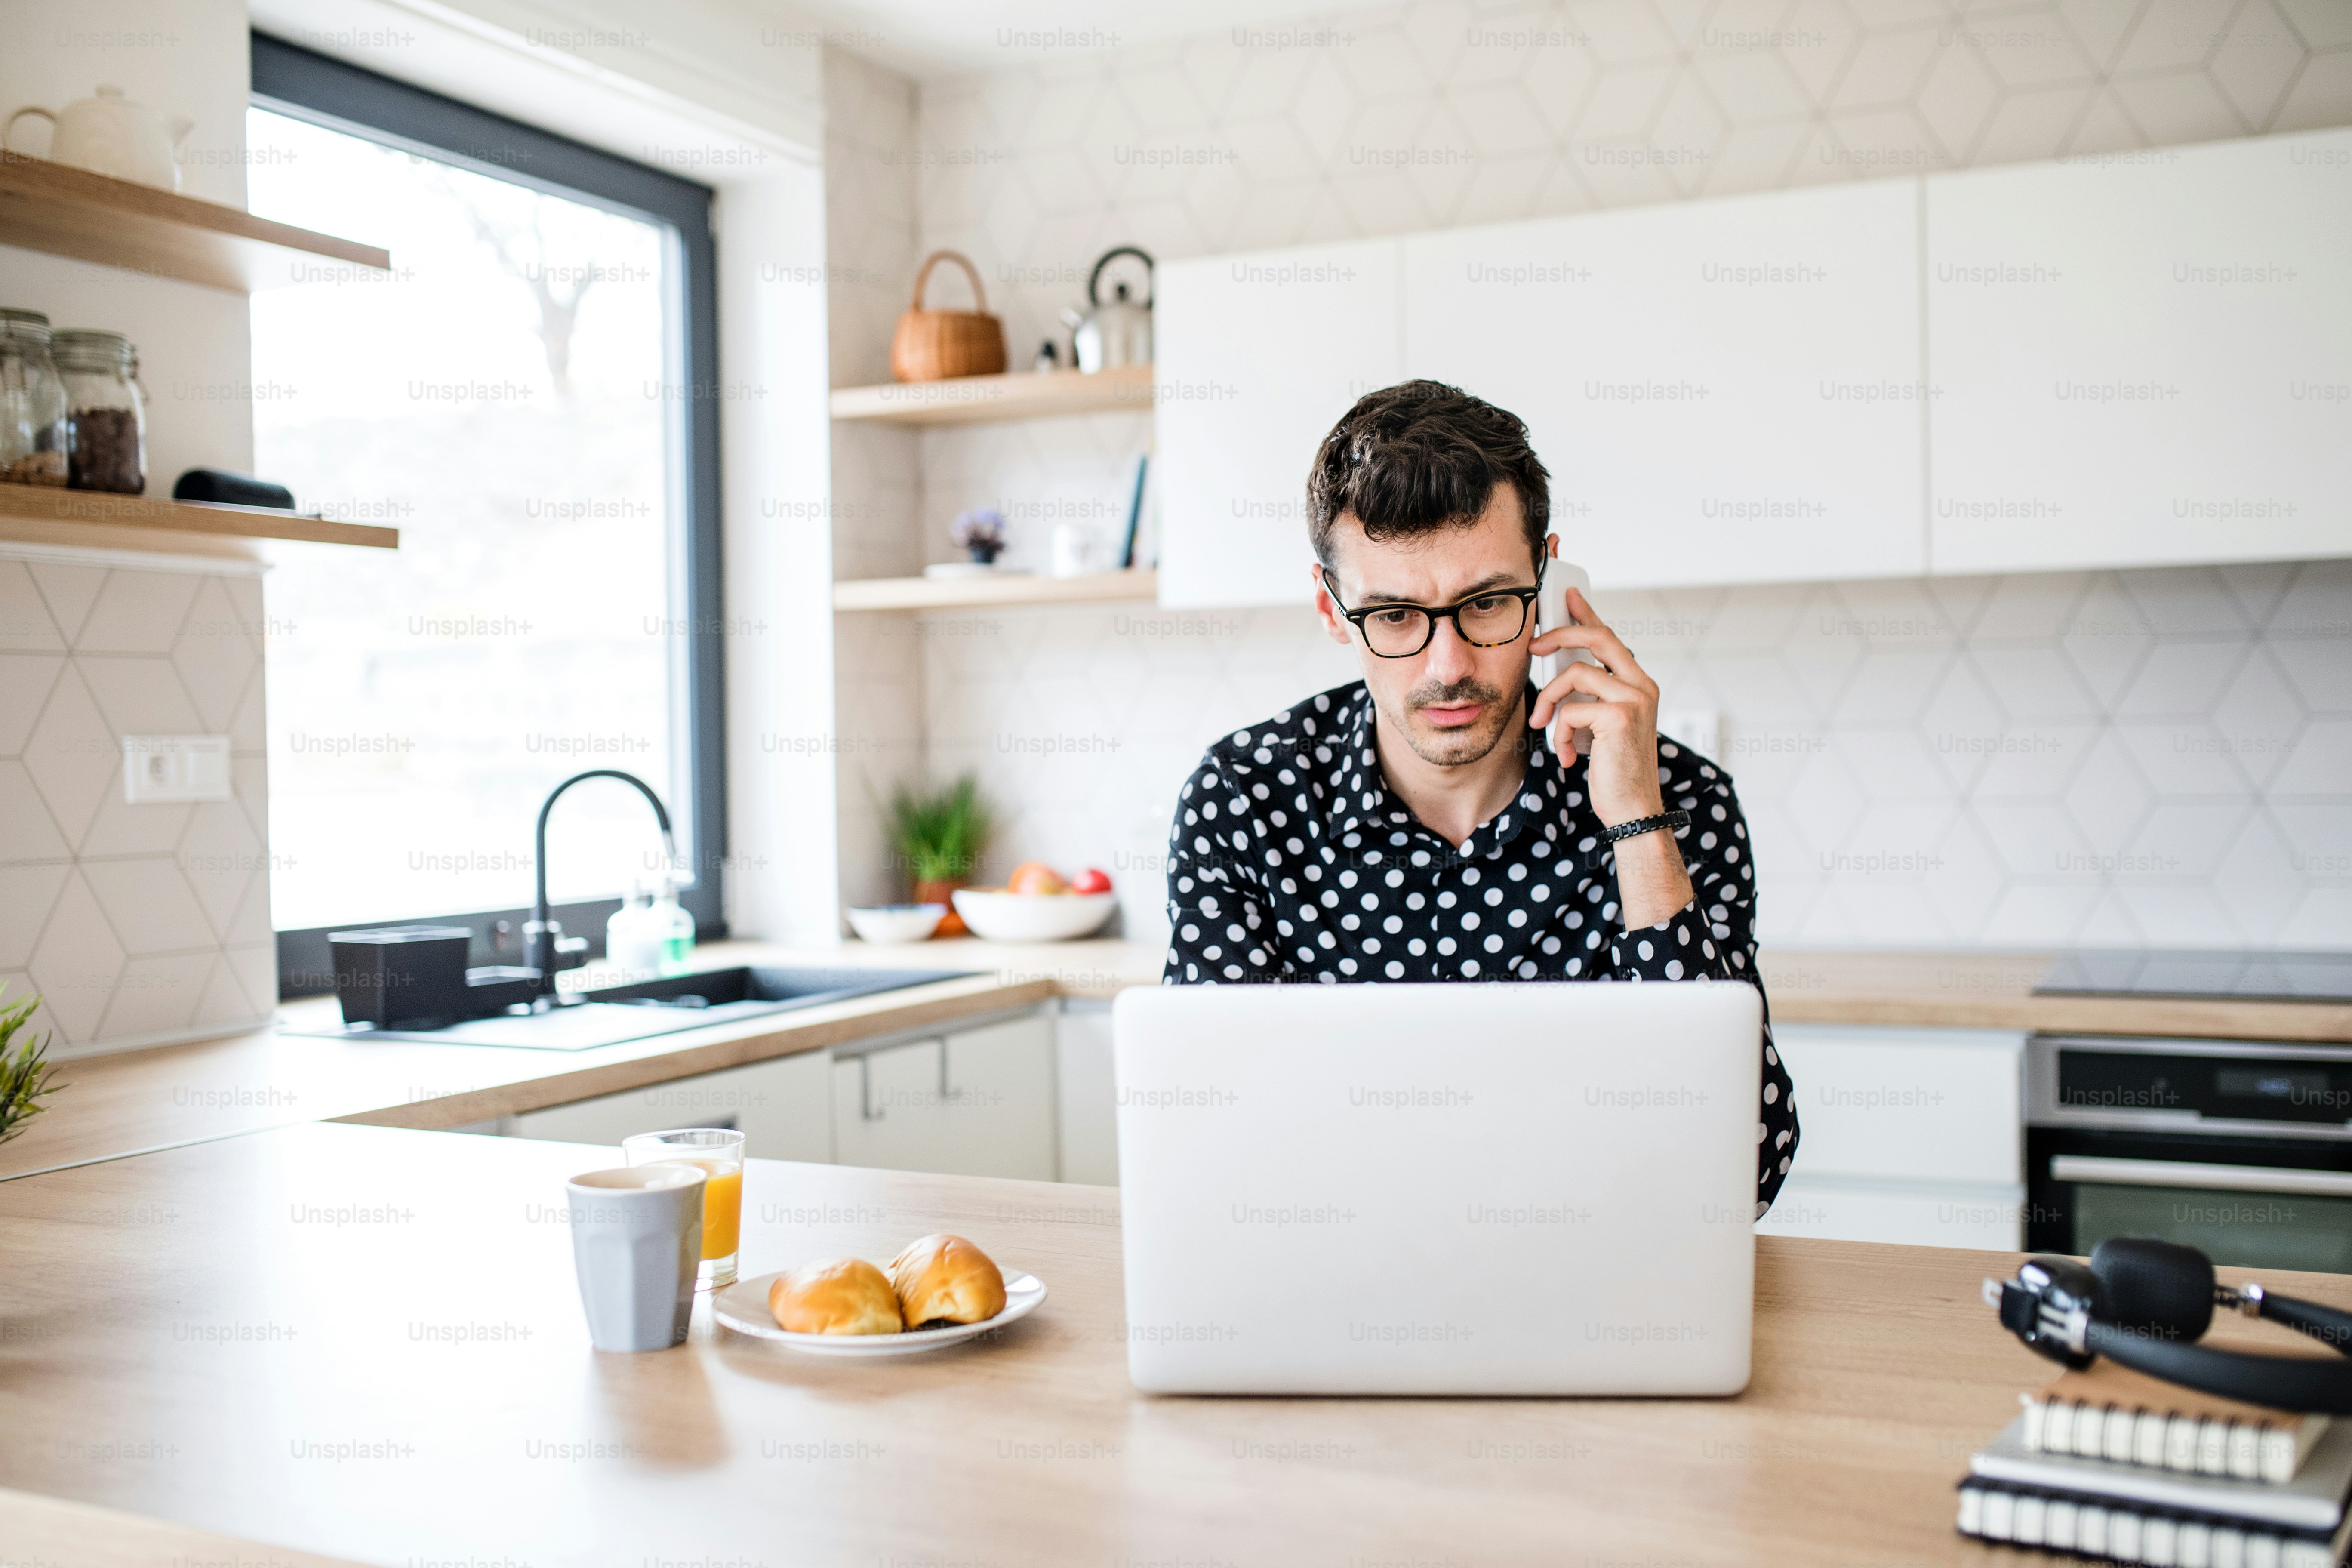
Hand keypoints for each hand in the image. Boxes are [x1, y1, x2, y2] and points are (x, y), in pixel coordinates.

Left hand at [1528, 587, 1663, 827]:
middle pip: (1597, 637)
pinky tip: (1568, 757)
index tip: (1568, 595)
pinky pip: (1570, 710)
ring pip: (1574, 675)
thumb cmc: (1613, 770)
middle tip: (1534, 646)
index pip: (1610, 638)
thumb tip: (1558, 672)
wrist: (1631, 808)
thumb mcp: (1598, 726)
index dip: (1588, 613)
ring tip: (1544, 727)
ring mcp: (1635, 699)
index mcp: (1639, 684)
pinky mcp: (1619, 716)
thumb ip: (1588, 697)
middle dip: (1560, 634)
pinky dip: (1559, 735)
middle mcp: (1642, 686)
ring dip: (1549, 701)